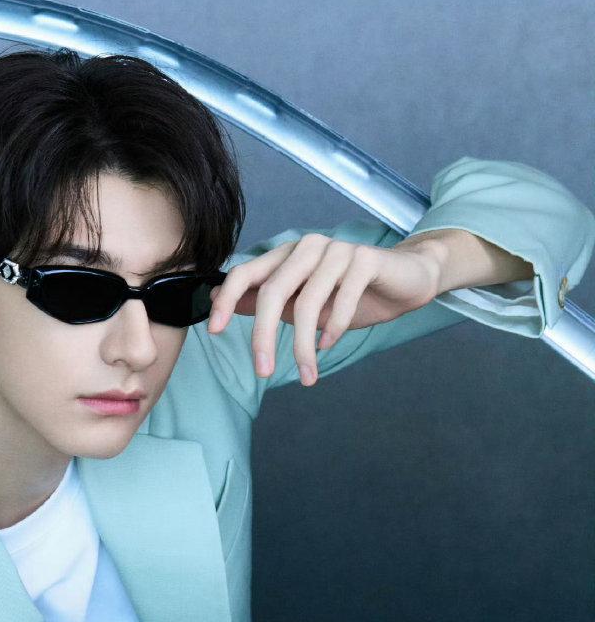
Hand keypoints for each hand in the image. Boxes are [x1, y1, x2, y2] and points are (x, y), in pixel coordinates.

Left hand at [207, 233, 443, 385]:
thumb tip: (219, 302)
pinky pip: (342, 300)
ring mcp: (337, 250)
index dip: (227, 300)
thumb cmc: (351, 293)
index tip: (215, 331)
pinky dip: (333, 328)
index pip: (245, 273)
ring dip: (303, 345)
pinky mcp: (365, 259)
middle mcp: (308, 247)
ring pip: (307, 302)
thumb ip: (264, 301)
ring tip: (307, 374)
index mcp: (287, 255)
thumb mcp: (302, 303)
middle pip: (273, 292)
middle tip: (263, 371)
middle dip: (263, 336)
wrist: (405, 281)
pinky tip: (329, 345)